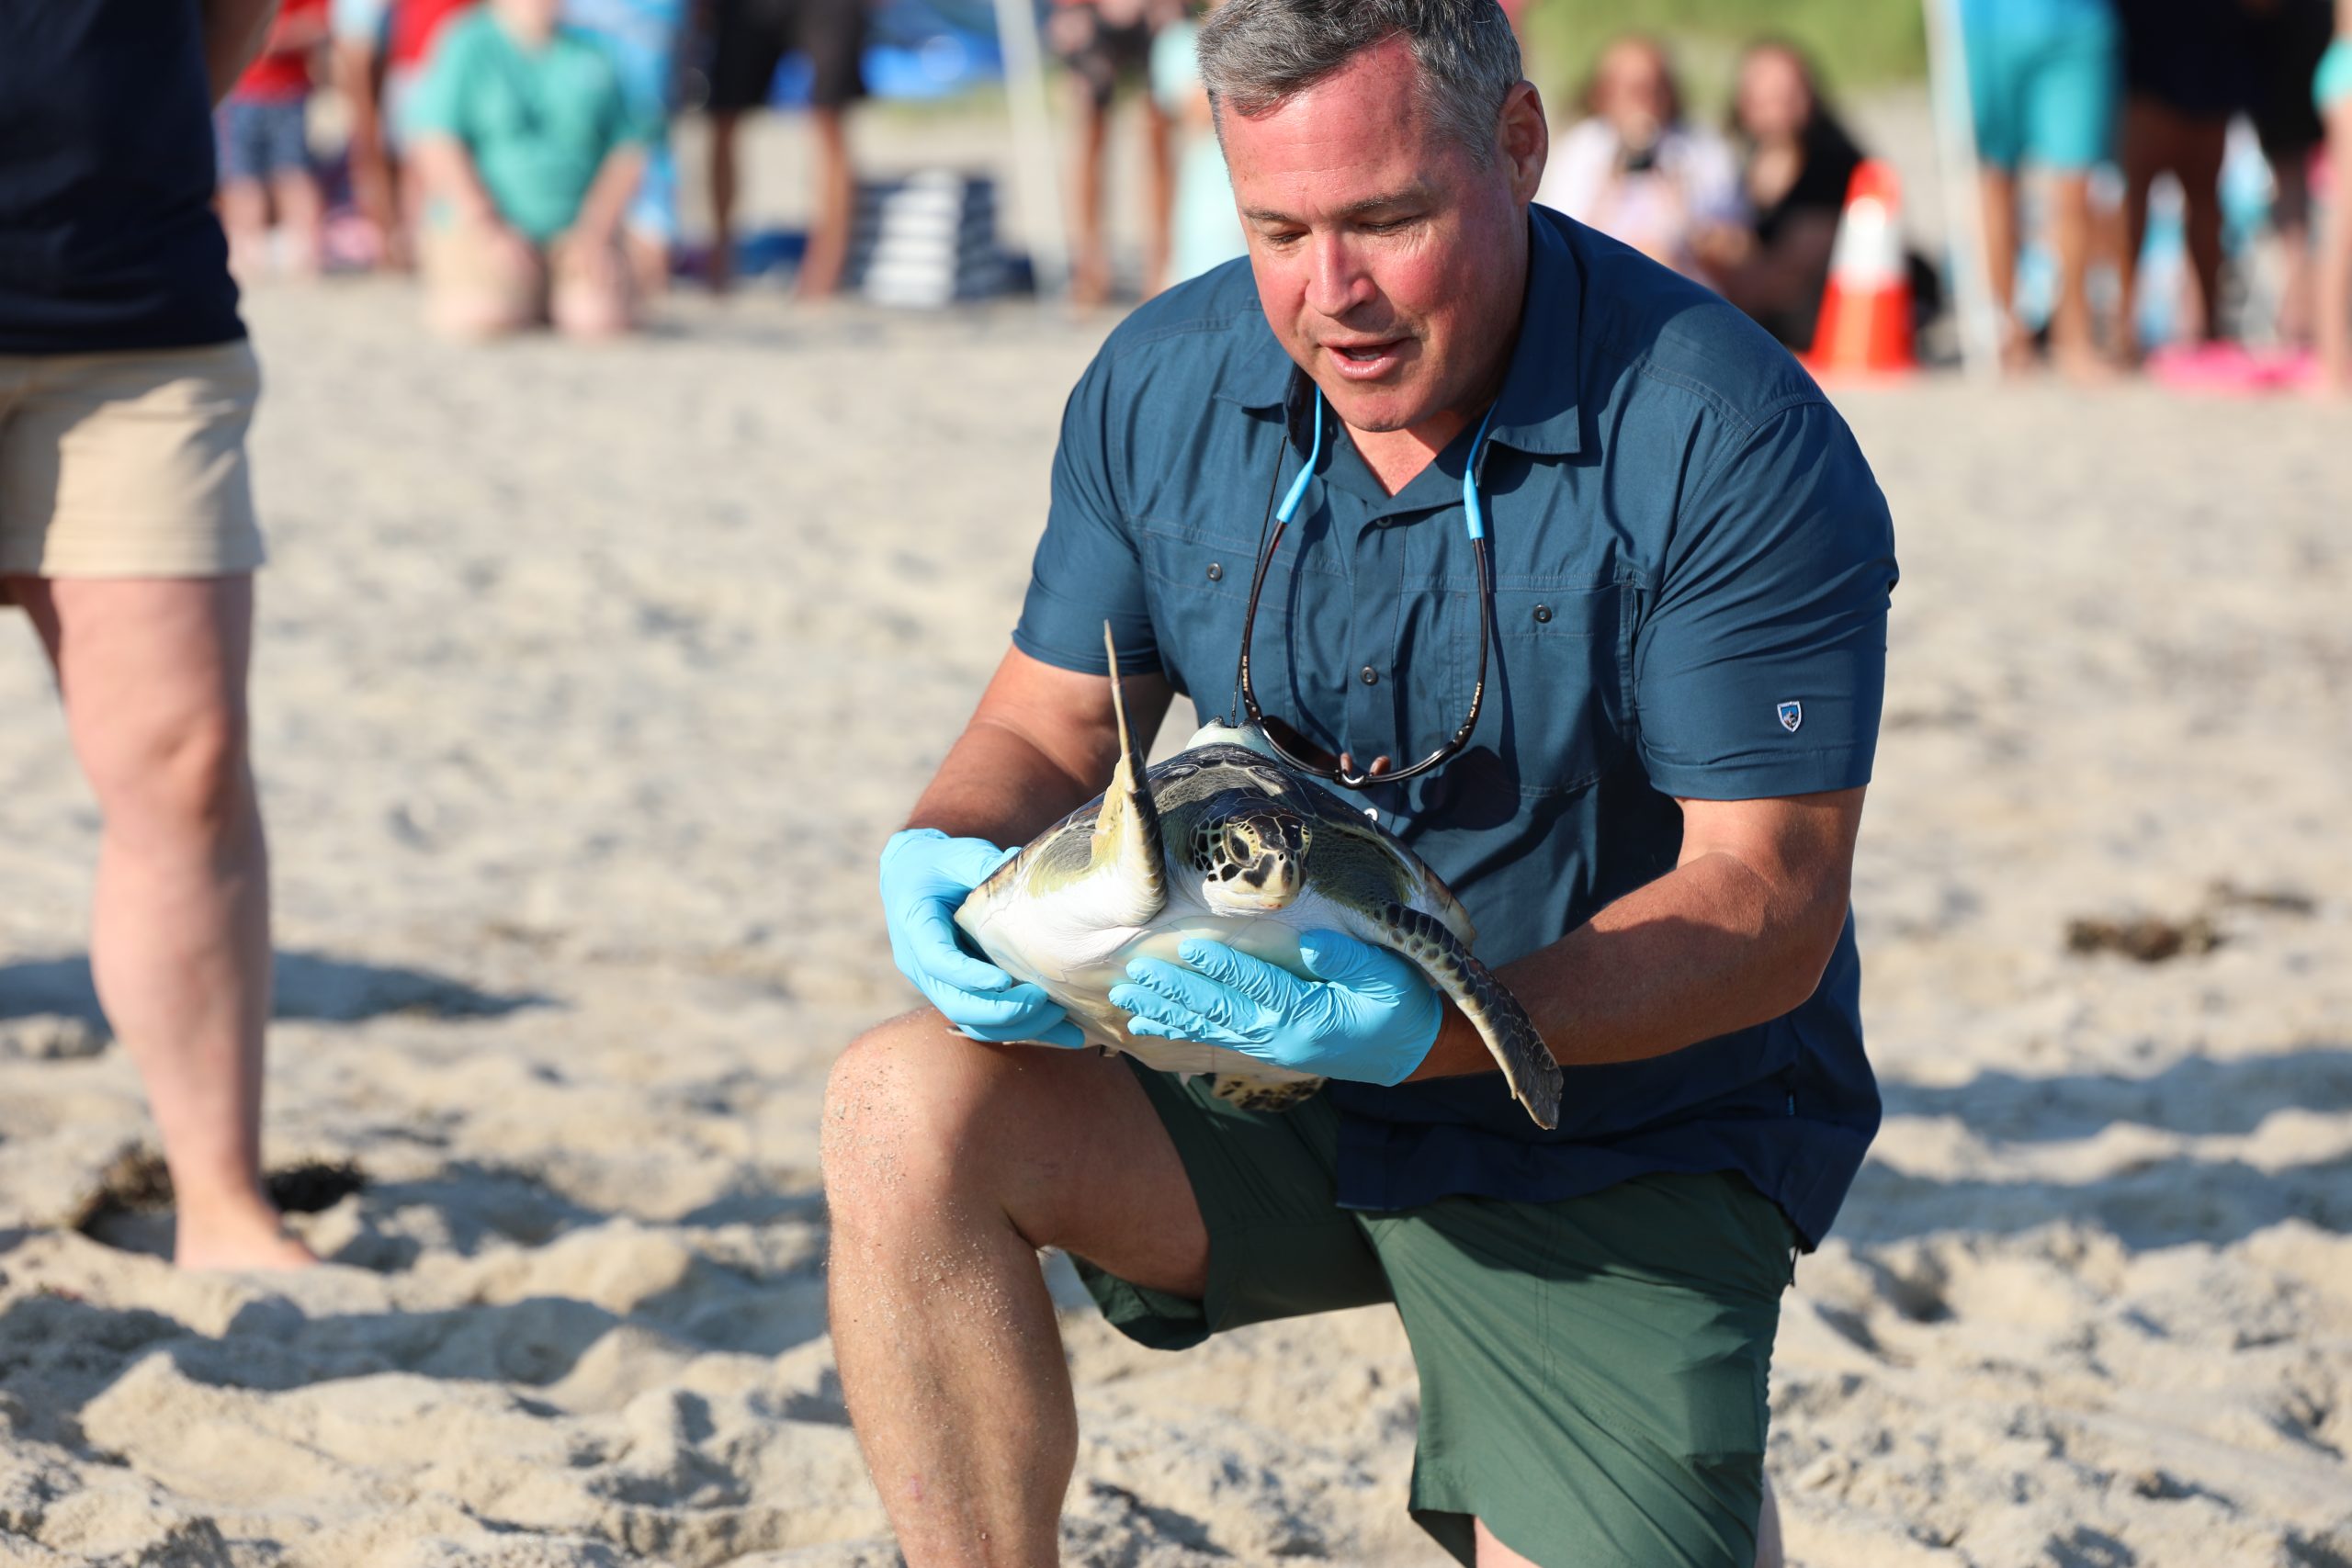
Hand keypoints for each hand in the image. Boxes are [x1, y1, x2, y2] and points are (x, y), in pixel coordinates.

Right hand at [879, 829, 1085, 1048]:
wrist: (915, 877)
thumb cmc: (939, 864)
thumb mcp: (959, 856)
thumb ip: (986, 864)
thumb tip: (1025, 862)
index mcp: (915, 927)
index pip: (937, 961)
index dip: (968, 976)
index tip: (1003, 981)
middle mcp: (920, 965)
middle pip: (956, 1004)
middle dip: (1003, 1011)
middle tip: (1045, 1001)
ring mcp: (938, 984)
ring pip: (972, 1022)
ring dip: (1017, 1027)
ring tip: (1063, 1022)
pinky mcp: (959, 992)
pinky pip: (985, 1021)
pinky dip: (1021, 1029)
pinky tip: (1059, 1030)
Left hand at [1109, 932, 1439, 1086]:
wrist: (1410, 1050)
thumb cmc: (1399, 1002)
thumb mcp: (1384, 974)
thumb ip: (1346, 959)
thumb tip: (1305, 943)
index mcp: (1309, 1017)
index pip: (1258, 987)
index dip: (1221, 967)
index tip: (1185, 948)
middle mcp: (1281, 1038)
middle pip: (1219, 1011)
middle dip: (1175, 991)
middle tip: (1133, 974)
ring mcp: (1270, 1047)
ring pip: (1209, 1027)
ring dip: (1166, 1012)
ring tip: (1126, 999)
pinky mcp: (1266, 1049)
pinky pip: (1215, 1038)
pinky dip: (1181, 1029)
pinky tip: (1149, 1024)